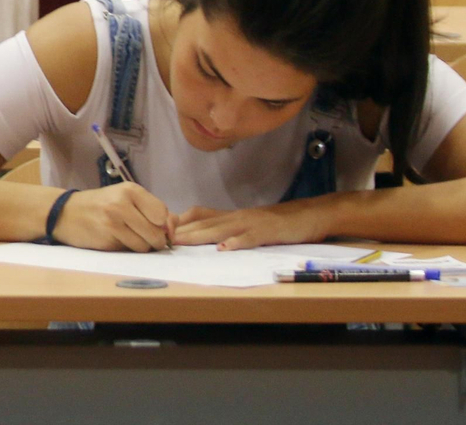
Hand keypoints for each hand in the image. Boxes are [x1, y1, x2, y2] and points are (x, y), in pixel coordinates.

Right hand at [53, 182, 175, 252]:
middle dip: (153, 240)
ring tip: (127, 236)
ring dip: (140, 246)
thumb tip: (174, 227)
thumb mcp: (126, 199)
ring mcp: (112, 222)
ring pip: (145, 246)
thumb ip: (153, 210)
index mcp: (130, 190)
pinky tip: (115, 239)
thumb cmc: (100, 205)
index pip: (163, 214)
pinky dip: (127, 249)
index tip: (155, 226)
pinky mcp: (106, 239)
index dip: (164, 225)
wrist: (65, 213)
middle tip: (141, 234)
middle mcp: (121, 203)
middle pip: (156, 233)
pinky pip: (130, 251)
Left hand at [172, 200, 329, 250]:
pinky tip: (225, 249)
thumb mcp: (244, 223)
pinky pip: (250, 238)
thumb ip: (223, 227)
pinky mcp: (267, 232)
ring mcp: (250, 224)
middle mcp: (235, 217)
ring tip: (181, 242)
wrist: (307, 216)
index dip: (178, 222)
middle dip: (181, 231)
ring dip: (199, 236)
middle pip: (203, 223)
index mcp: (229, 216)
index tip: (158, 228)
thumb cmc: (274, 223)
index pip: (197, 216)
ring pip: (220, 229)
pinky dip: (237, 243)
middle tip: (160, 238)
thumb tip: (197, 234)